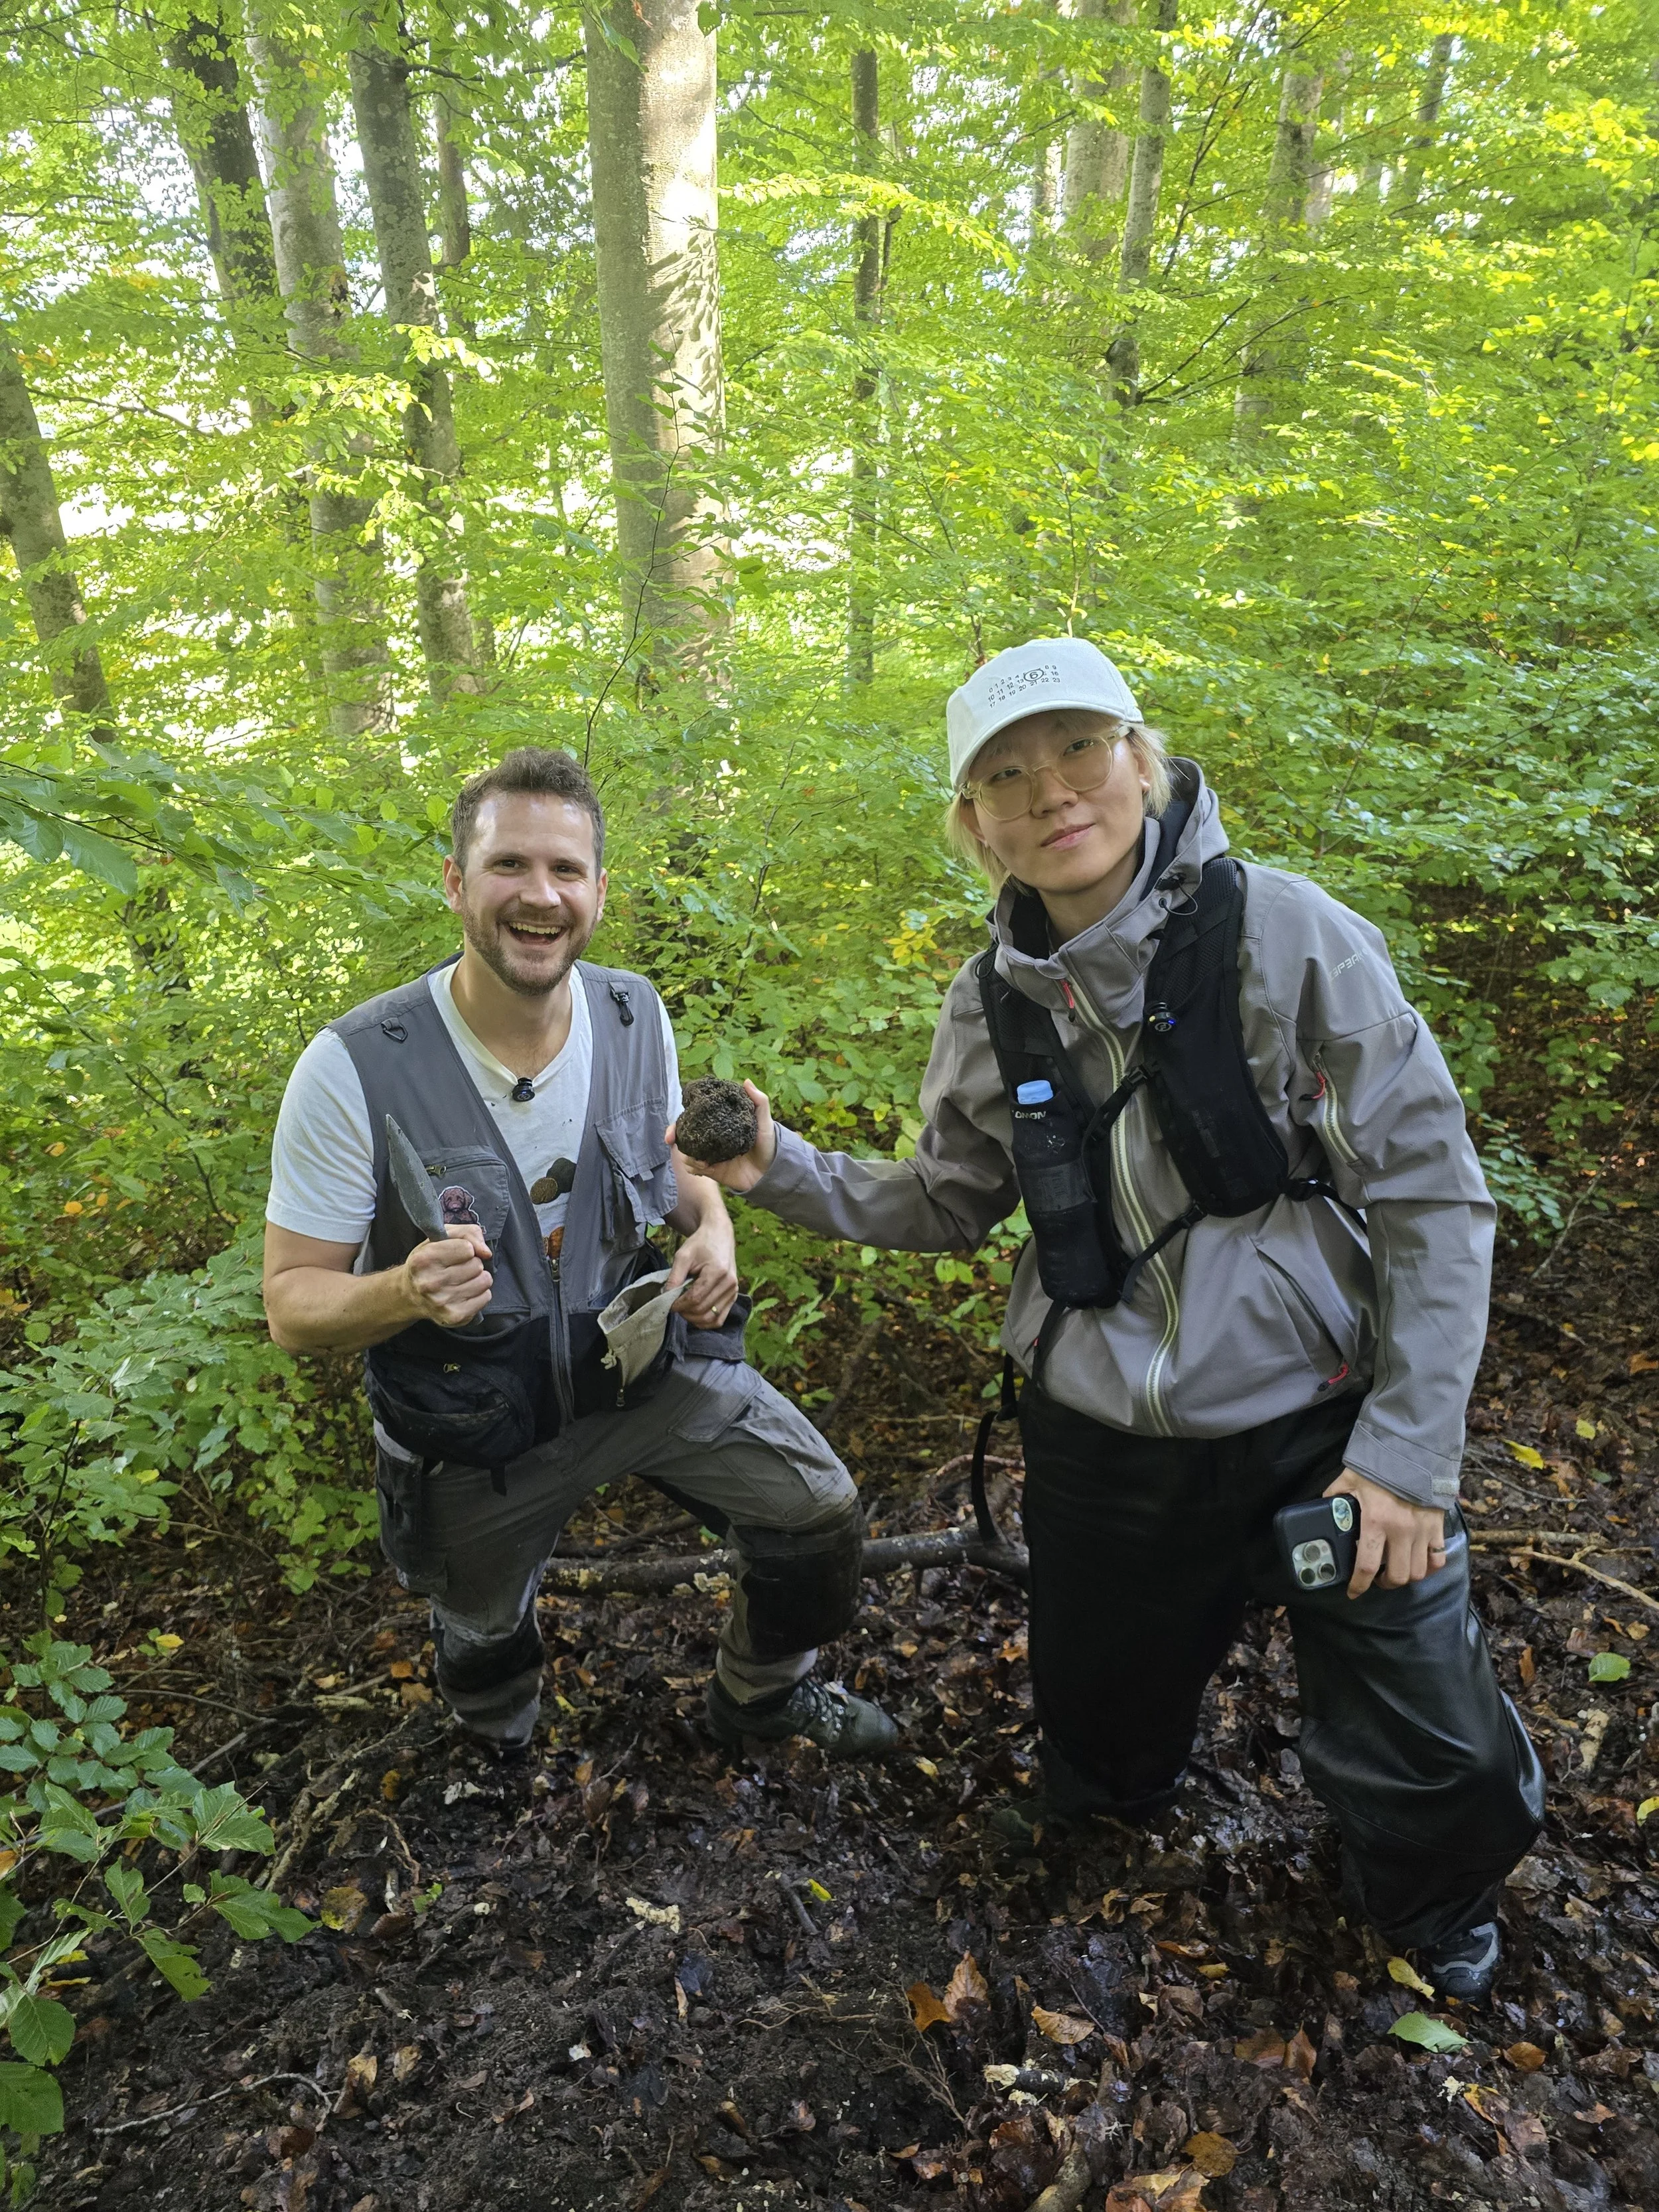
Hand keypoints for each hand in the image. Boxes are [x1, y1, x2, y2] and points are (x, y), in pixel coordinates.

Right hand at [402, 1225, 493, 1328]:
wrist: (410, 1294)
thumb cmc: (429, 1262)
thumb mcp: (442, 1237)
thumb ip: (467, 1233)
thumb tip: (486, 1252)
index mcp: (424, 1260)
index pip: (467, 1248)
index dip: (466, 1248)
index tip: (456, 1254)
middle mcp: (429, 1283)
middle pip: (477, 1265)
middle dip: (472, 1264)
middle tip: (457, 1269)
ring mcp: (441, 1302)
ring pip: (484, 1281)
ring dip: (477, 1279)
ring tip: (461, 1280)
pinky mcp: (454, 1317)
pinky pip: (485, 1297)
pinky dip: (479, 1293)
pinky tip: (464, 1293)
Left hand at [664, 1210, 738, 1328]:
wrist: (719, 1236)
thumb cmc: (700, 1243)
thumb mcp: (683, 1256)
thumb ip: (674, 1277)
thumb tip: (665, 1296)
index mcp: (717, 1272)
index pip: (695, 1298)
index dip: (678, 1305)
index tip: (667, 1303)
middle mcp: (729, 1284)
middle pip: (703, 1310)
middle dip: (684, 1312)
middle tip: (673, 1306)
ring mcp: (733, 1292)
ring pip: (711, 1318)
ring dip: (694, 1319)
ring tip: (683, 1310)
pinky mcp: (734, 1296)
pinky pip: (720, 1319)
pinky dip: (706, 1321)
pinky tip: (695, 1315)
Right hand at [666, 1080, 777, 1192]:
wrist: (771, 1172)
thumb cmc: (768, 1144)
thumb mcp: (764, 1121)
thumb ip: (758, 1101)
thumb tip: (746, 1081)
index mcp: (718, 1123)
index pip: (694, 1118)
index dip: (680, 1119)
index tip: (675, 1123)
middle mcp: (710, 1137)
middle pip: (683, 1135)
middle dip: (674, 1137)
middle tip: (672, 1141)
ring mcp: (709, 1154)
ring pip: (685, 1153)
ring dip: (686, 1156)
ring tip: (702, 1161)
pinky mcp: (711, 1169)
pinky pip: (693, 1169)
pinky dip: (694, 1168)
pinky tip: (705, 1168)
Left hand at [1324, 1468, 1449, 1597]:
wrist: (1413, 1450)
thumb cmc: (1378, 1467)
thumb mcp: (1349, 1480)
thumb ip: (1335, 1498)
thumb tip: (1323, 1509)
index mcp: (1376, 1522)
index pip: (1367, 1567)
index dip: (1359, 1585)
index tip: (1353, 1592)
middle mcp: (1401, 1532)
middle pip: (1398, 1577)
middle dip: (1384, 1583)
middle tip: (1377, 1578)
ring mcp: (1423, 1531)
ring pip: (1419, 1572)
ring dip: (1406, 1577)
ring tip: (1396, 1570)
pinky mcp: (1438, 1527)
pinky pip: (1438, 1558)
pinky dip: (1429, 1566)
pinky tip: (1419, 1563)